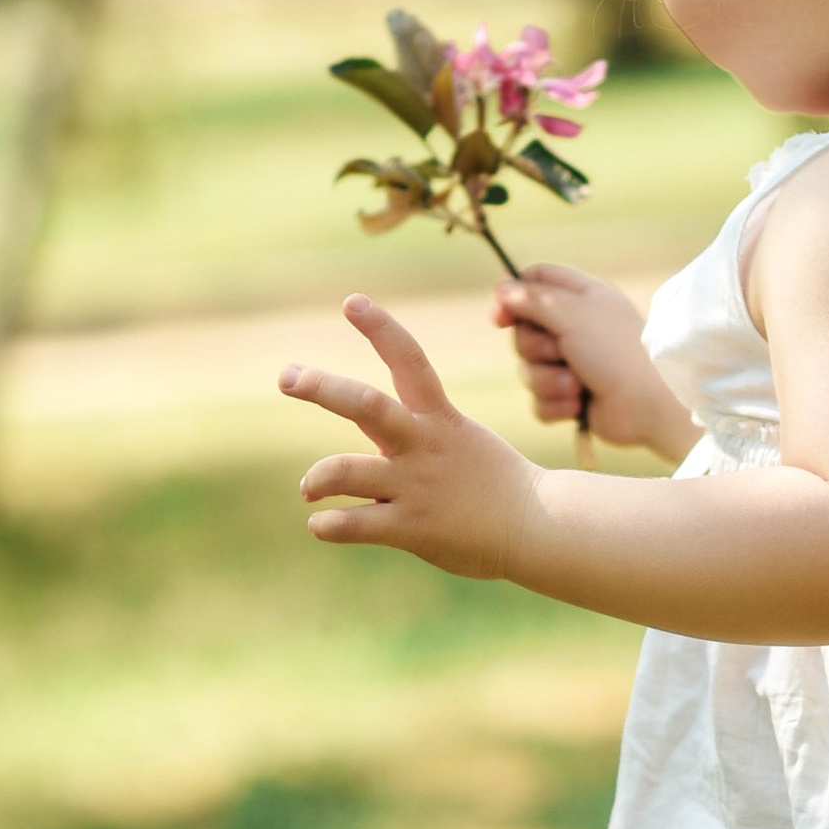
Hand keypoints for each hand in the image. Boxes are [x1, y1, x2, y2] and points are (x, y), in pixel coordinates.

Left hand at [281, 297, 540, 576]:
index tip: (350, 301)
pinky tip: (322, 526)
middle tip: (286, 376)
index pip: (410, 359)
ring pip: (346, 470)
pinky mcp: (413, 527)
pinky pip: (356, 523)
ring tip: (308, 489)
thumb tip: (358, 470)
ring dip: (317, 477)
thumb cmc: (499, 488)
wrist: (541, 527)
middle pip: (366, 405)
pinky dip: (329, 526)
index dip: (380, 328)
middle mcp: (423, 445)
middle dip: (321, 387)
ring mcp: (417, 485)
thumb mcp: (461, 446)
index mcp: (440, 418)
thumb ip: (409, 447)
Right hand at [493, 264, 698, 460]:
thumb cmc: (616, 350)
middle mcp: (575, 328)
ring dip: (548, 381)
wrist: (649, 403)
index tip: (500, 317)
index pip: (534, 282)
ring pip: (528, 371)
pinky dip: (556, 405)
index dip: (512, 297)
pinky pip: (540, 401)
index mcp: (580, 297)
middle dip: (535, 349)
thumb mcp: (572, 312)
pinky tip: (578, 405)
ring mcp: (573, 365)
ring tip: (577, 384)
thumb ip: (533, 298)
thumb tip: (502, 289)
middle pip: (524, 332)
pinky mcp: (571, 398)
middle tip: (561, 352)